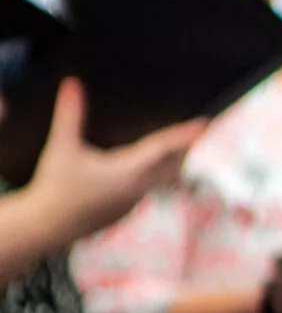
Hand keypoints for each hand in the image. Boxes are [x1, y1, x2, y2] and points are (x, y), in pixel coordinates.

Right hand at [22, 79, 203, 241]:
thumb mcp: (61, 147)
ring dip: (172, 163)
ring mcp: (134, 203)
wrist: (46, 228)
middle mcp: (138, 189)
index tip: (205, 124)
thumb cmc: (54, 188)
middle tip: (200, 131)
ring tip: (182, 148)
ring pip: (162, 180)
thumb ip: (69, 114)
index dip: (185, 134)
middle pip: (172, 165)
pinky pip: (148, 191)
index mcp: (128, 172)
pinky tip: (151, 172)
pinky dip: (156, 177)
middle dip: (185, 147)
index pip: (163, 148)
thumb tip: (72, 84)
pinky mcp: (125, 212)